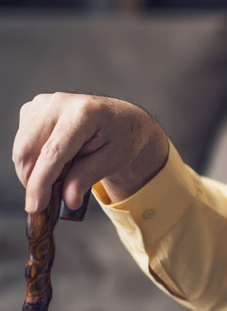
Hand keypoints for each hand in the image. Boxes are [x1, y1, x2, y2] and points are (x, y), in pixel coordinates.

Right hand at [13, 92, 168, 213]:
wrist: (122, 119)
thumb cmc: (121, 138)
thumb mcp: (112, 161)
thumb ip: (86, 178)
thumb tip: (68, 200)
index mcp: (84, 113)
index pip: (52, 153)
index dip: (40, 183)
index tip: (34, 207)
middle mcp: (59, 102)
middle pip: (28, 151)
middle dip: (34, 181)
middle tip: (50, 199)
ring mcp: (43, 103)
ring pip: (21, 149)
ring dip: (32, 172)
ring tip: (59, 177)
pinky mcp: (32, 109)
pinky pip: (22, 143)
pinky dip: (32, 160)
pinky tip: (54, 162)